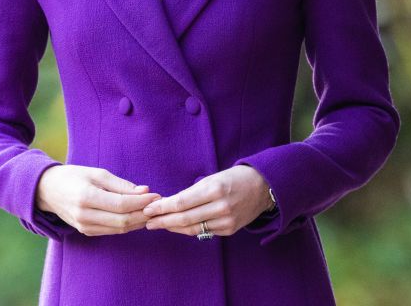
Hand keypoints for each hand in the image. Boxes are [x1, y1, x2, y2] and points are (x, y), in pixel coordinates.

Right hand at [35, 164, 161, 235]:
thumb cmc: (73, 176)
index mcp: (86, 197)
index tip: (156, 195)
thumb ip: (120, 184)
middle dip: (143, 213)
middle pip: (122, 221)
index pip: (121, 205)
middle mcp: (85, 215)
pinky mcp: (86, 232)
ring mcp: (85, 226)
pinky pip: (112, 231)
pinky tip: (136, 216)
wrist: (47, 190)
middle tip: (158, 205)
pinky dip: (127, 225)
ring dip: (138, 221)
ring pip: (119, 229)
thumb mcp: (96, 173)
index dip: (141, 202)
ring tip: (151, 210)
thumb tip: (145, 191)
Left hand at [142, 165, 271, 236]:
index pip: (181, 202)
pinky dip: (188, 230)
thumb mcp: (212, 178)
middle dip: (163, 221)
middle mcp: (220, 206)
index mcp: (214, 189)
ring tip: (158, 225)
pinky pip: (203, 232)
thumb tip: (169, 203)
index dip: (162, 208)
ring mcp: (226, 221)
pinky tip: (177, 227)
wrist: (263, 187)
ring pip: (192, 229)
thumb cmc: (234, 178)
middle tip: (147, 222)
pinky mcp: (229, 230)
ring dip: (173, 228)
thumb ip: (192, 192)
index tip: (148, 209)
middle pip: (184, 219)